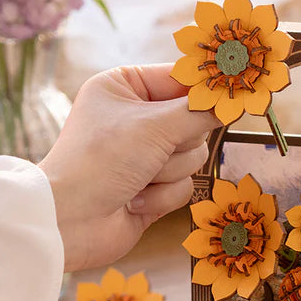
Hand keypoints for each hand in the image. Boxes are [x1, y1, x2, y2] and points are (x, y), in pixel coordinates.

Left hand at [39, 64, 218, 271]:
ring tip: (137, 179)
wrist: (70, 221)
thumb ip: (198, 113)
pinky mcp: (153, 187)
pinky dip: (162, 197)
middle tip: (154, 151)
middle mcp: (136, 118)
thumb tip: (230, 102)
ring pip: (192, 158)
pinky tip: (134, 201)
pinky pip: (184, 186)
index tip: (229, 96)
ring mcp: (145, 155)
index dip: (203, 90)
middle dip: (176, 145)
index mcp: (125, 87)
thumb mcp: (154, 127)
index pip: (180, 79)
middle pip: (193, 123)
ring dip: (168, 173)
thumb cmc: (101, 160)